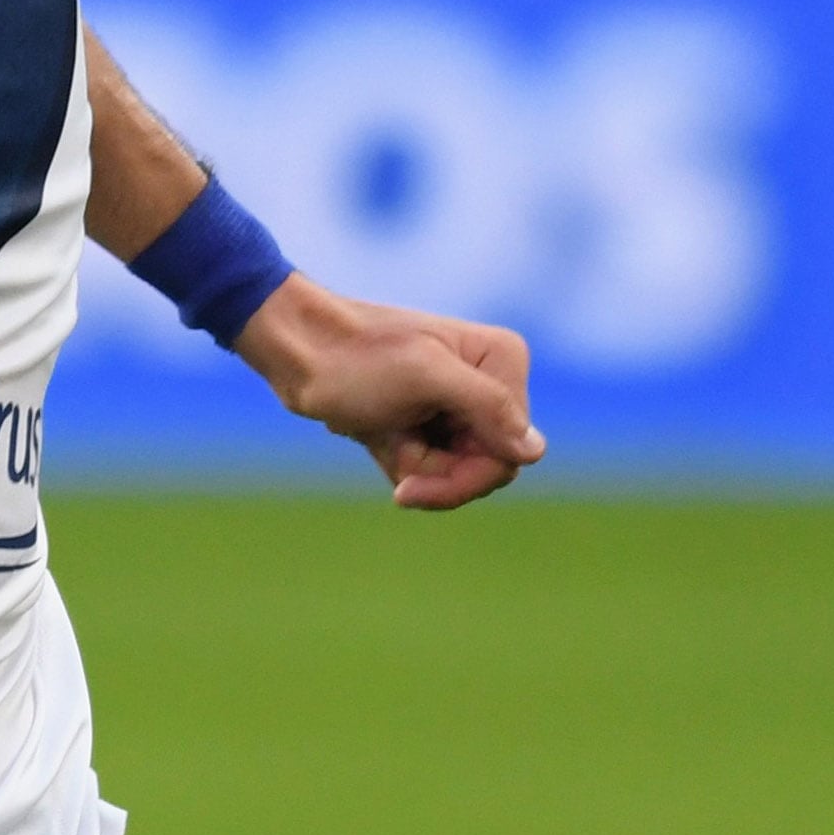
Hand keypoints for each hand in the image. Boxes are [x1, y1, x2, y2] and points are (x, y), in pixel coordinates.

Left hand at [232, 279, 543, 510]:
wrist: (298, 352)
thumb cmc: (355, 358)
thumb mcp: (424, 377)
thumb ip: (487, 406)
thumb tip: (535, 451)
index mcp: (503, 360)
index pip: (515, 450)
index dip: (468, 476)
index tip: (410, 482)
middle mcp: (491, 381)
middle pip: (492, 467)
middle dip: (439, 476)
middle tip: (396, 473)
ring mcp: (462, 405)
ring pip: (461, 473)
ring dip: (416, 468)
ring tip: (382, 436)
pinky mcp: (433, 422)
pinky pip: (435, 469)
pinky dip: (403, 464)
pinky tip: (378, 438)